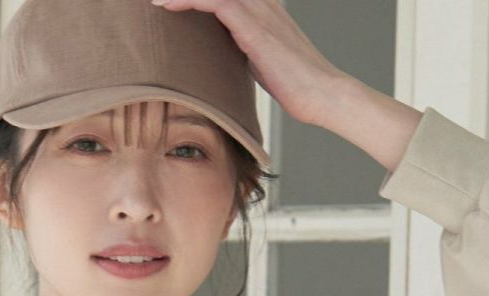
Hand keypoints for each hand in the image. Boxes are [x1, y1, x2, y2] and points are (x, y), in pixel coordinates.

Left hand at [150, 0, 348, 126]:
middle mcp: (260, 2)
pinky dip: (188, 0)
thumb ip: (242, 49)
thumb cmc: (296, 84)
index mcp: (262, 8)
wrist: (321, 92)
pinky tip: (166, 4)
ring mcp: (257, 10)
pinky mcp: (252, 25)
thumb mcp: (261, 60)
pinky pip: (214, 1)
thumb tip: (221, 60)